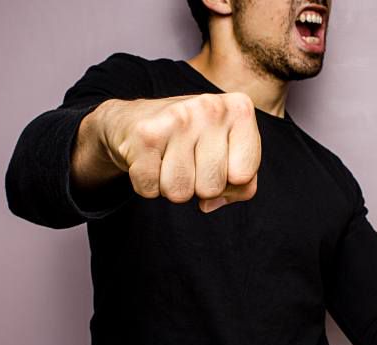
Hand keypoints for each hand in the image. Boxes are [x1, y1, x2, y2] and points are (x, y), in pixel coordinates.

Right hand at [96, 93, 260, 212]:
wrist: (131, 119)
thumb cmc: (190, 140)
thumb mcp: (227, 153)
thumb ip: (242, 183)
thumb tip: (210, 204)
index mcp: (239, 110)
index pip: (245, 174)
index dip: (229, 182)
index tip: (216, 163)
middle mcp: (210, 107)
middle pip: (213, 187)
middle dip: (198, 187)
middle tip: (188, 161)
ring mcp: (177, 118)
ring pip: (180, 192)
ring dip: (172, 187)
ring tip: (168, 160)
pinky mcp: (145, 134)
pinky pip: (151, 189)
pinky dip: (148, 185)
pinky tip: (149, 160)